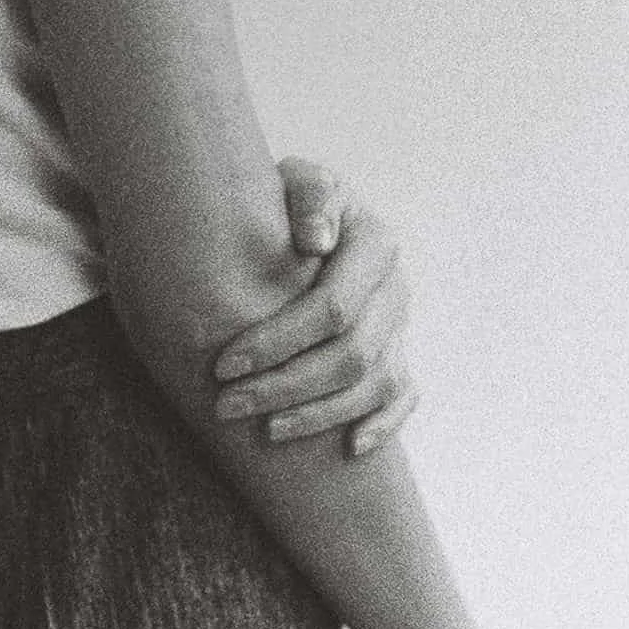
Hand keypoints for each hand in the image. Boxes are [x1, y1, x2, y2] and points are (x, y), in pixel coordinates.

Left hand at [212, 156, 419, 456]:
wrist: (306, 213)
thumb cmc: (287, 198)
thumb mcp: (296, 180)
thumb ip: (308, 196)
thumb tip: (315, 241)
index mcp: (375, 242)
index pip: (332, 307)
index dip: (279, 341)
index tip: (224, 363)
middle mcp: (395, 287)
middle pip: (352, 356)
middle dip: (286, 387)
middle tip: (227, 405)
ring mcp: (399, 324)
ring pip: (375, 385)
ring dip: (320, 415)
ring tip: (265, 431)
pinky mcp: (397, 351)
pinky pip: (404, 397)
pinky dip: (383, 425)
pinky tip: (348, 448)